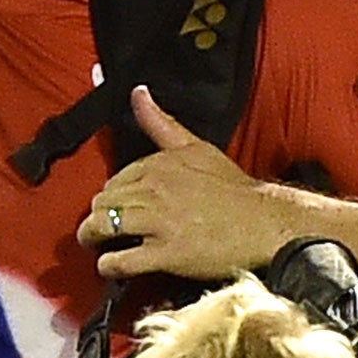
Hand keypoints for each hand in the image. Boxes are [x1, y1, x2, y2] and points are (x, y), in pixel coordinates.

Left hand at [80, 87, 294, 281]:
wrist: (265, 223)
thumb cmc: (234, 188)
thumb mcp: (196, 147)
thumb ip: (161, 122)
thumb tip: (138, 92)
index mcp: (158, 164)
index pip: (115, 180)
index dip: (111, 195)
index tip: (114, 206)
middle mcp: (154, 189)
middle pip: (104, 202)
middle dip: (97, 216)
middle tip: (100, 228)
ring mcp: (159, 222)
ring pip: (104, 226)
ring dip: (92, 237)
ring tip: (94, 245)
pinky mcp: (168, 253)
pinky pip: (123, 259)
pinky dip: (109, 265)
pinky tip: (109, 266)